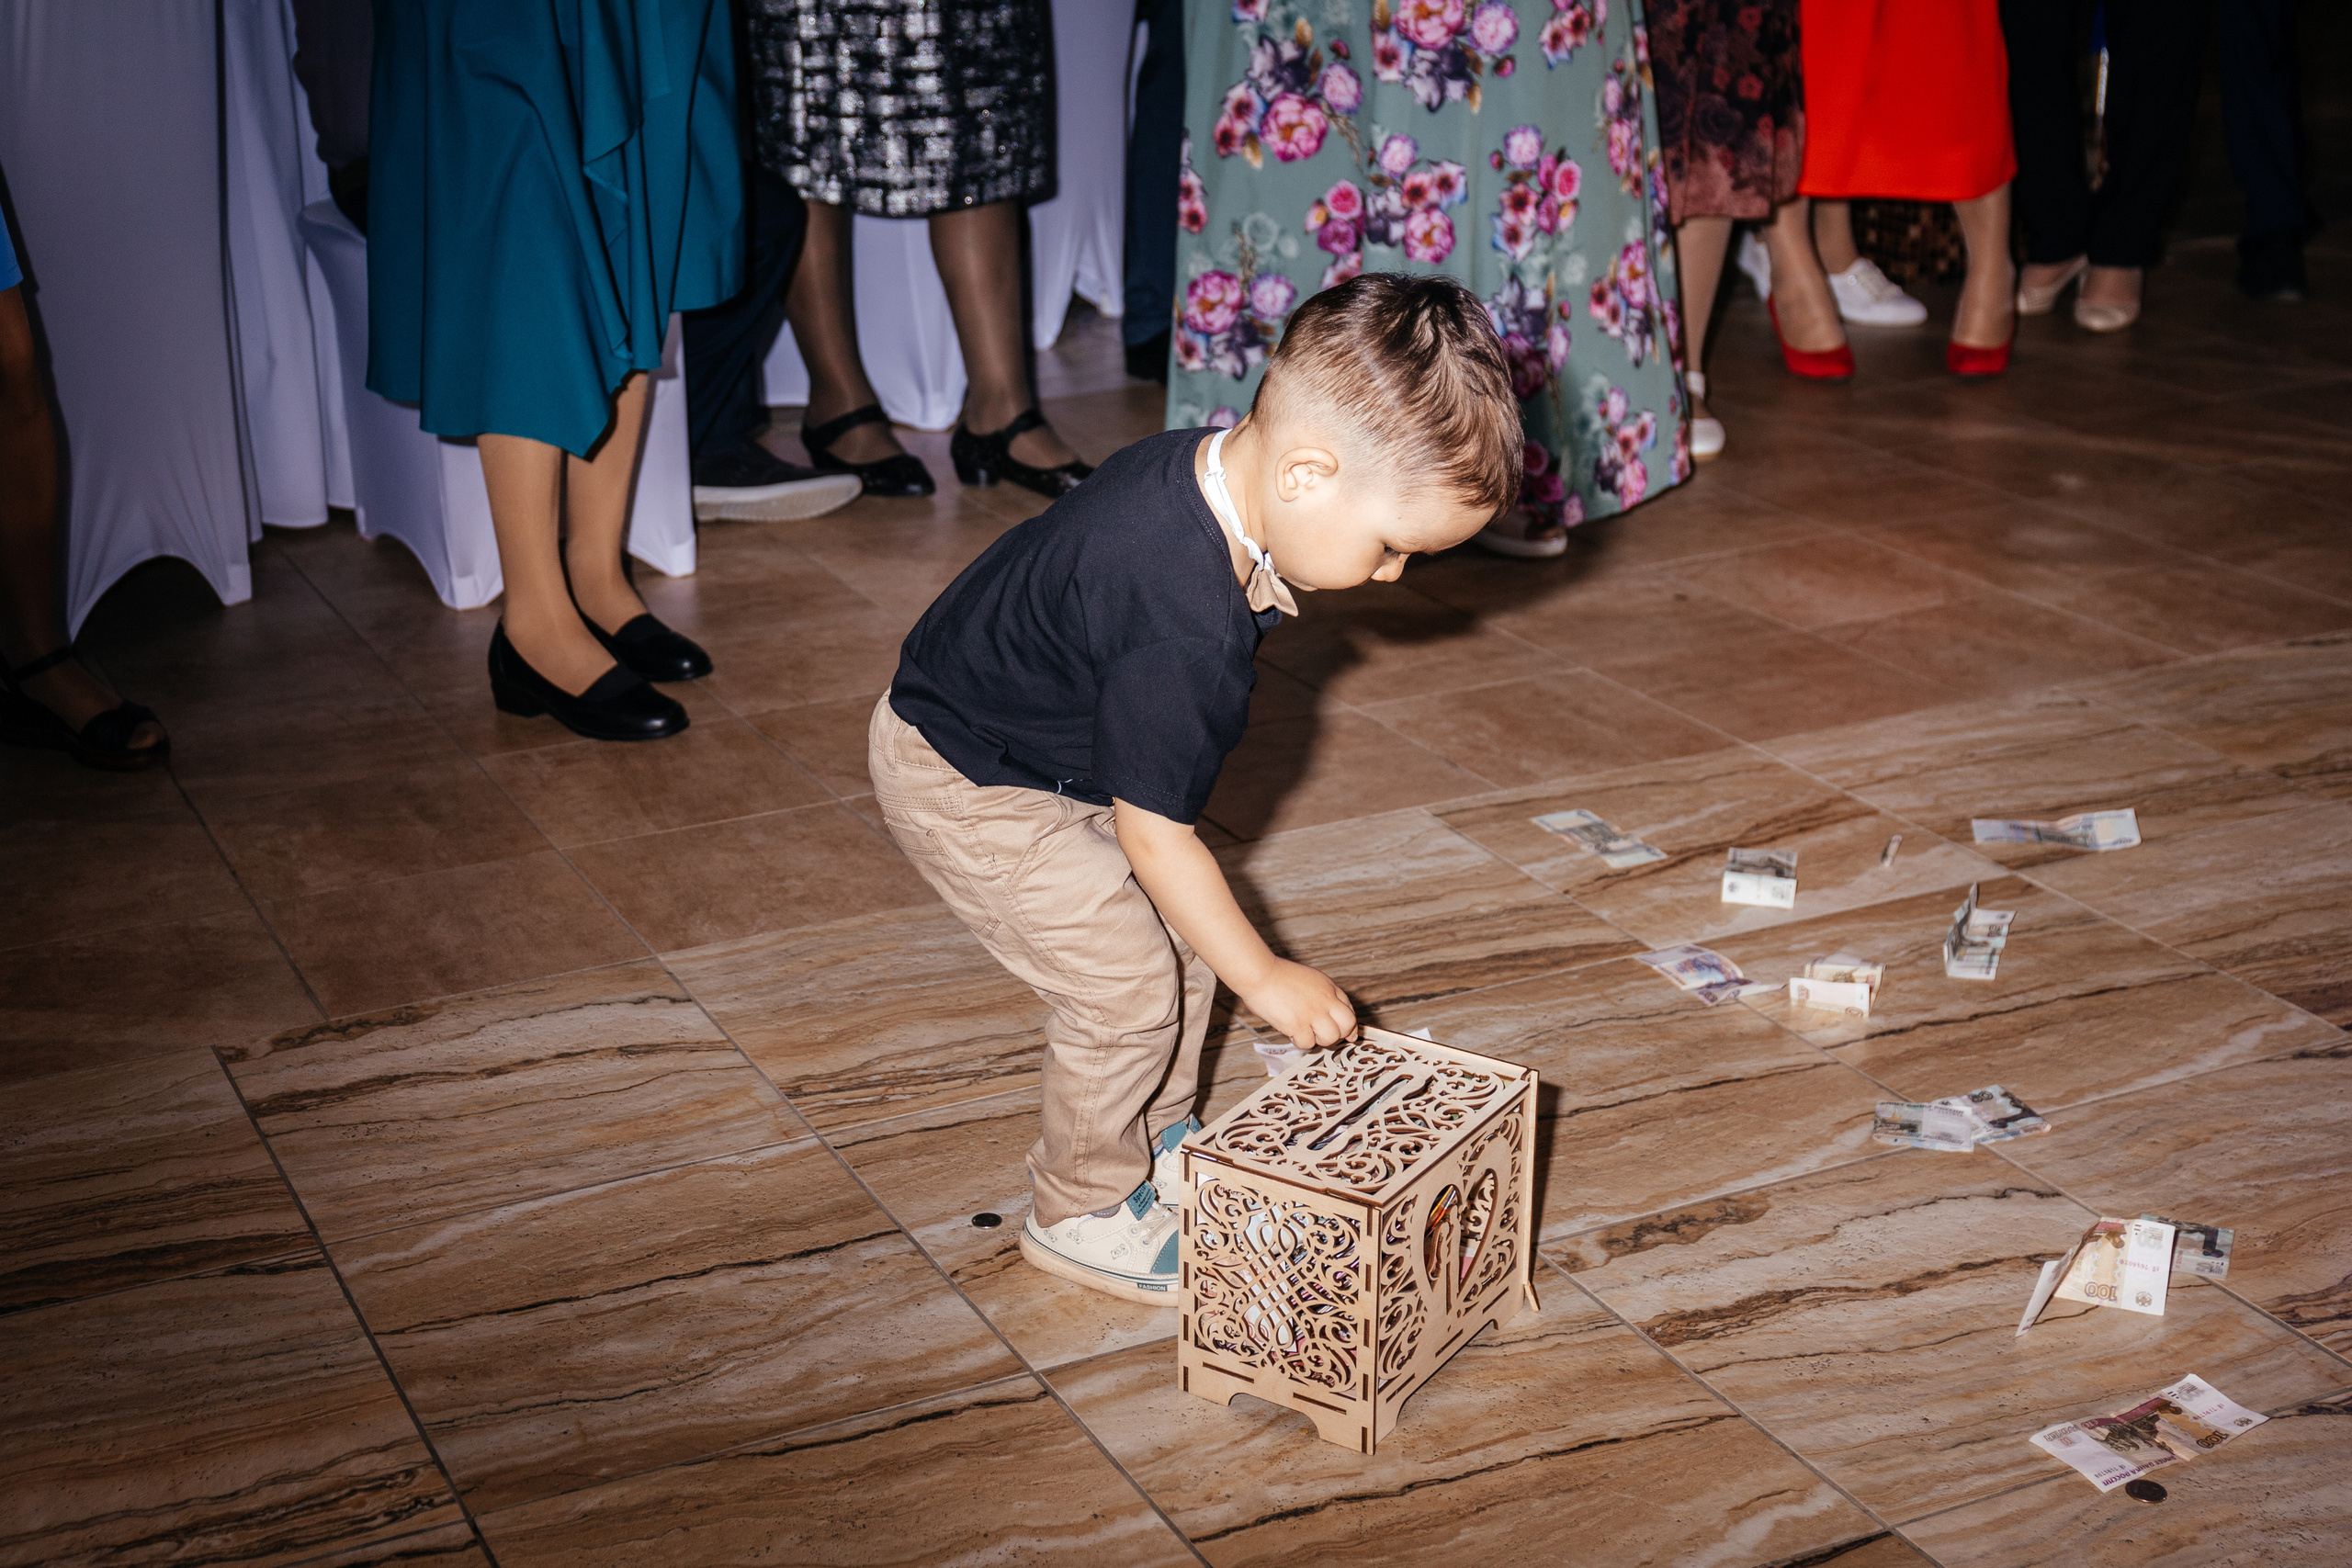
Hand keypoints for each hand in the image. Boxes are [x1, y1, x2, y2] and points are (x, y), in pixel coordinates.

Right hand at [1237, 958, 1356, 1048]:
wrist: (1260, 974)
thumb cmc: (1279, 977)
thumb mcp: (1311, 979)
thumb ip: (1325, 996)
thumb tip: (1333, 1020)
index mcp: (1329, 988)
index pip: (1349, 1011)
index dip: (1347, 1026)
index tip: (1343, 1033)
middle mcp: (1325, 1000)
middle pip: (1347, 1026)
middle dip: (1338, 1035)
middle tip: (1322, 1034)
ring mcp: (1312, 1013)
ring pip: (1330, 1038)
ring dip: (1318, 1039)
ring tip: (1304, 1031)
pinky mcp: (1297, 1024)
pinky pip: (1307, 1043)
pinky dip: (1299, 1041)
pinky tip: (1291, 1031)